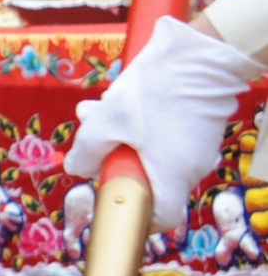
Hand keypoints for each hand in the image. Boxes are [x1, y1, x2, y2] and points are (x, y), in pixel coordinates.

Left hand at [69, 16, 263, 232]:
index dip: (134, 216)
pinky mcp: (199, 130)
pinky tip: (117, 100)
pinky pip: (163, 139)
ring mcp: (198, 149)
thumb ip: (87, 152)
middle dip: (111, 159)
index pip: (160, 219)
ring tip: (95, 108)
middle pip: (146, 180)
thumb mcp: (106, 122)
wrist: (199, 56)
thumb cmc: (154, 93)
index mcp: (173, 178)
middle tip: (89, 133)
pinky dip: (138, 126)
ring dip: (118, 136)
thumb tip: (76, 170)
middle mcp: (192, 169)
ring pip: (150, 154)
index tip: (112, 198)